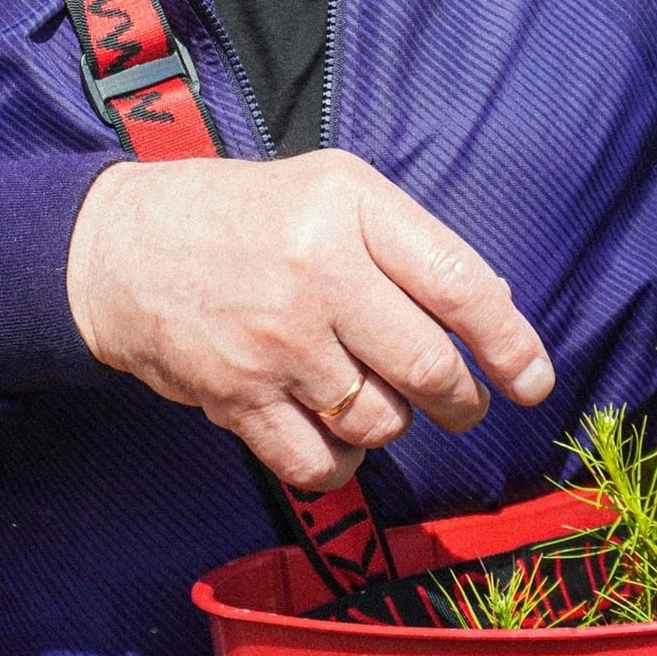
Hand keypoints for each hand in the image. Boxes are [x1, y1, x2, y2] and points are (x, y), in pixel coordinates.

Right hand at [67, 151, 553, 491]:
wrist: (122, 248)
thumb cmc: (246, 216)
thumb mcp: (333, 190)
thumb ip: (410, 244)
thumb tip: (495, 315)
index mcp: (350, 208)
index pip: (460, 286)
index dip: (511, 344)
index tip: (534, 380)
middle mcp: (316, 273)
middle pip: (430, 369)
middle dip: (461, 400)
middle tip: (460, 401)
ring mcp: (275, 341)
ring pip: (381, 421)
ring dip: (394, 422)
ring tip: (372, 394)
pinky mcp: (237, 398)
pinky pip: (322, 465)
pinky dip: (343, 463)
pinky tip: (334, 433)